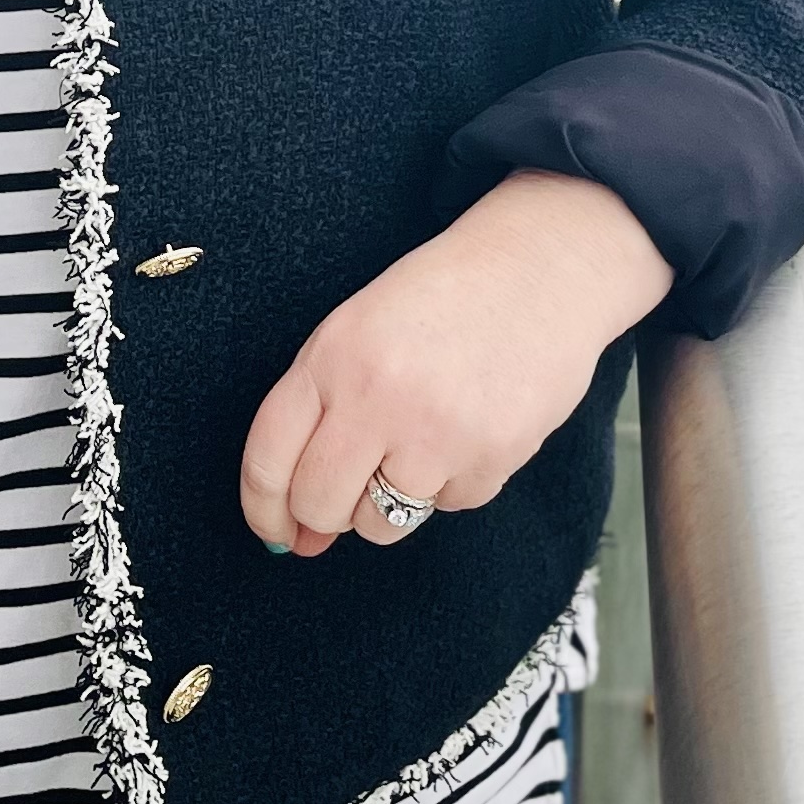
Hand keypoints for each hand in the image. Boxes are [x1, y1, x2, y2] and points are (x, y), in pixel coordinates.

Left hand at [241, 171, 670, 559]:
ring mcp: (437, 435)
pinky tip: (468, 427)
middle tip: (348, 493)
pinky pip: (446, 508)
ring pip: (380, 524)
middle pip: (320, 505)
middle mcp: (379, 399)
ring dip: (389, 501)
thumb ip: (320, 418)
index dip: (263, 509)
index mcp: (333, 357)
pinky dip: (451, 482)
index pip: (268, 460)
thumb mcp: (358, 332)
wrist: (539, 269)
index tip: (275, 531)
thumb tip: (301, 534)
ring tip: (419, 441)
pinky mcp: (491, 460)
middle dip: (325, 515)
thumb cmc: (441, 299)